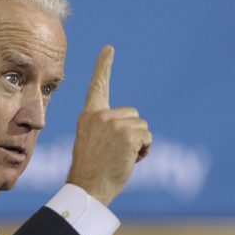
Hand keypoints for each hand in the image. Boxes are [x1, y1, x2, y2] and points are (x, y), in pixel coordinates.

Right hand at [67, 45, 152, 205]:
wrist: (87, 186)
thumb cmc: (90, 169)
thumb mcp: (91, 141)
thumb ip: (105, 127)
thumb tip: (132, 127)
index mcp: (88, 115)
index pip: (97, 86)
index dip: (103, 66)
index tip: (109, 48)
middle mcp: (100, 115)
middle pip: (133, 114)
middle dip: (132, 132)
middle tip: (115, 152)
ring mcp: (114, 124)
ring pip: (142, 127)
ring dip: (139, 144)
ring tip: (120, 157)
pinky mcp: (127, 134)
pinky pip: (147, 137)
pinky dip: (144, 151)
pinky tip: (128, 160)